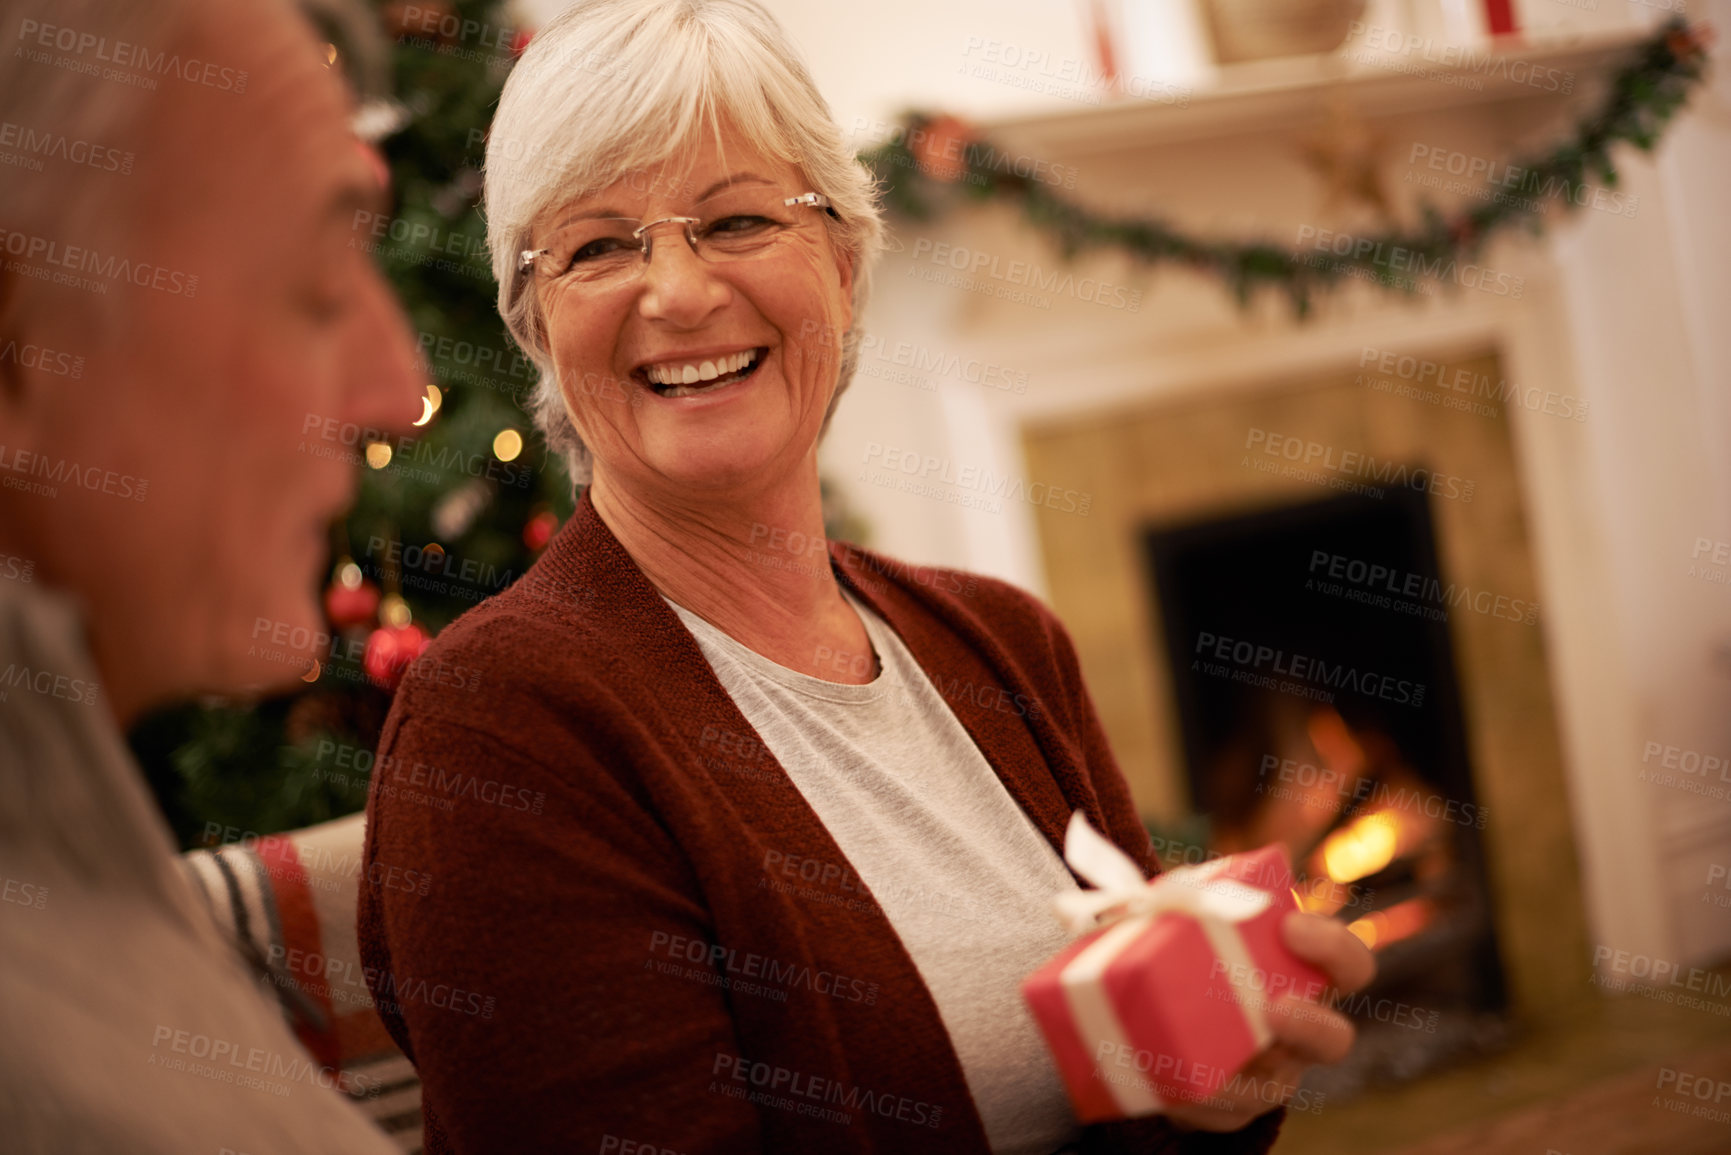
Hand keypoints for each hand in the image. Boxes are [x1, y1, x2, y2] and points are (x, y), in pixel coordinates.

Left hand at [1161, 911, 1375, 1132]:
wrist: (1160, 1018)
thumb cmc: (1192, 952)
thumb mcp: (1195, 918)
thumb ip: (1197, 897)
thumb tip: (1182, 885)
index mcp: (1301, 978)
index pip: (1349, 964)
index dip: (1333, 948)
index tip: (1290, 927)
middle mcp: (1298, 1031)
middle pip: (1335, 1041)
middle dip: (1311, 1027)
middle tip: (1275, 1007)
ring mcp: (1270, 1074)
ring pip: (1273, 1090)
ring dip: (1244, 1077)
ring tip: (1208, 1061)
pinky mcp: (1232, 1107)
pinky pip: (1223, 1113)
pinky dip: (1197, 1102)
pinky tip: (1173, 1088)